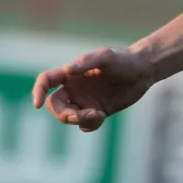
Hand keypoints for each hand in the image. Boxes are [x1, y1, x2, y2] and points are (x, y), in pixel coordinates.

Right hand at [30, 46, 154, 131]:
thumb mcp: (107, 57)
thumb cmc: (124, 59)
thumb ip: (87, 62)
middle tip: (83, 115)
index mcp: (71, 74)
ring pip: (70, 117)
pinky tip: (101, 117)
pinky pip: (85, 125)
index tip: (37, 105)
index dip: (38, 91)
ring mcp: (86, 101)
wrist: (144, 71)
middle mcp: (75, 88)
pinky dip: (90, 125)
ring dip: (79, 120)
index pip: (46, 81)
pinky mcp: (98, 111)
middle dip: (64, 114)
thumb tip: (67, 69)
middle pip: (55, 106)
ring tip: (99, 114)